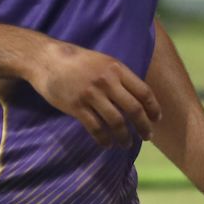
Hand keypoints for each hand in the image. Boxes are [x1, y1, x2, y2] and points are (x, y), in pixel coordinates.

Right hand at [28, 41, 161, 146]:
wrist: (46, 59)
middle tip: (147, 136)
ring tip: (126, 143)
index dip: (153, 108)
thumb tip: (137, 96)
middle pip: (134, 109)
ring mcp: (92, 95)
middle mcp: (107, 81)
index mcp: (116, 68)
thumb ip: (119, 76)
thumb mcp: (103, 61)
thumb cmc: (76, 61)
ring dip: (124, 137)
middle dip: (144, 126)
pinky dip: (104, 139)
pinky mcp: (77, 107)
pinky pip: (96, 128)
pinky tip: (107, 144)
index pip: (143, 91)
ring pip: (116, 122)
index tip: (156, 119)